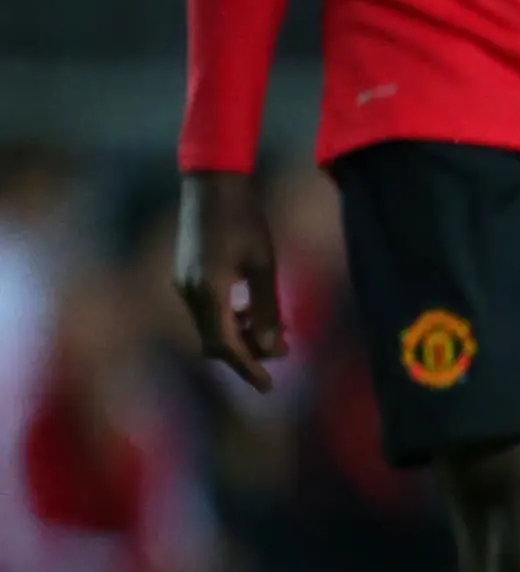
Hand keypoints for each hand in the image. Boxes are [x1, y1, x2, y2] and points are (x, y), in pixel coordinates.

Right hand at [175, 169, 286, 392]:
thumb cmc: (245, 220)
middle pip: (216, 341)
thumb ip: (267, 307)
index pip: (225, 346)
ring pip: (211, 326)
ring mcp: (183, 284)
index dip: (247, 368)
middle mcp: (188, 293)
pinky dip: (230, 317)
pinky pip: (207, 309)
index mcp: (208, 293)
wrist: (212, 184)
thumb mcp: (264, 265)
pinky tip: (254, 311)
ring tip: (277, 331)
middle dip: (247, 352)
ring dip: (240, 334)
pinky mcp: (186, 275)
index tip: (268, 387)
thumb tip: (272, 347)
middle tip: (284, 352)